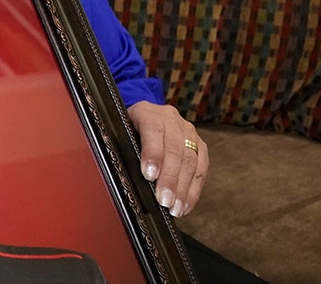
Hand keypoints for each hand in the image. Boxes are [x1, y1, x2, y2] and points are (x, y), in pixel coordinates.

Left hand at [127, 101, 208, 216]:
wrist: (145, 115)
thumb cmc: (128, 128)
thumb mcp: (120, 131)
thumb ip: (124, 147)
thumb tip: (128, 176)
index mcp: (147, 112)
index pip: (153, 130)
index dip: (153, 153)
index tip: (149, 175)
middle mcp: (170, 119)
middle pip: (174, 149)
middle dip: (170, 178)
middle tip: (164, 200)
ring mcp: (188, 131)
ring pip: (190, 160)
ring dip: (183, 188)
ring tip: (175, 208)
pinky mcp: (200, 145)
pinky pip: (201, 169)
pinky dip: (193, 190)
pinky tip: (185, 205)